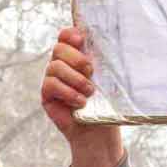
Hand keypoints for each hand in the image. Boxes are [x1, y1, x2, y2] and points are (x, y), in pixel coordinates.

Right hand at [43, 26, 124, 166]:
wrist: (99, 131)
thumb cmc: (106, 103)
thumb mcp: (109, 79)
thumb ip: (106, 61)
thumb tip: (119, 41)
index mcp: (76, 56)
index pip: (66, 36)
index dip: (70, 34)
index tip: (82, 39)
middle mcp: (62, 65)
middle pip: (59, 48)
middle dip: (75, 57)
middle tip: (91, 70)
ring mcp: (52, 79)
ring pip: (54, 66)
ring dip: (74, 78)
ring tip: (90, 91)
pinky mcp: (47, 95)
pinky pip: (51, 85)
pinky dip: (67, 92)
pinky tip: (80, 102)